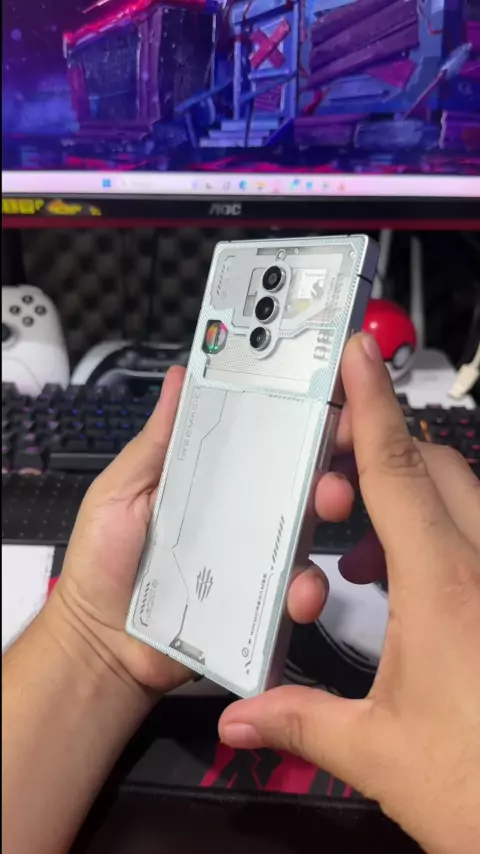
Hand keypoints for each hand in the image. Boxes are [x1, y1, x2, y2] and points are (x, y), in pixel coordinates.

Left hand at [47, 366, 354, 697]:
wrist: (101, 644)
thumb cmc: (104, 563)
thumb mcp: (121, 491)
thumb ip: (156, 443)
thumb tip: (179, 378)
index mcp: (210, 481)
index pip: (259, 441)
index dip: (293, 416)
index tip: (323, 391)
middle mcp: (239, 515)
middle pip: (295, 479)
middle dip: (325, 452)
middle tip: (342, 435)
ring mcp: (253, 559)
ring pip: (304, 530)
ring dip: (328, 508)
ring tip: (330, 500)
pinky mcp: (259, 604)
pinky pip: (293, 593)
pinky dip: (304, 590)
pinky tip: (297, 589)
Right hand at [219, 334, 479, 853]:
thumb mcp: (376, 751)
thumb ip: (298, 719)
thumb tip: (240, 717)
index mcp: (443, 588)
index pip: (397, 470)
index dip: (371, 404)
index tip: (358, 357)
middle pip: (435, 467)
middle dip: (379, 452)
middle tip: (330, 475)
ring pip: (461, 497)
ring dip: (406, 499)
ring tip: (358, 546)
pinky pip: (475, 537)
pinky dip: (432, 536)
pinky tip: (400, 584)